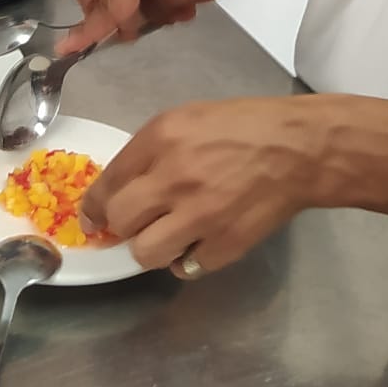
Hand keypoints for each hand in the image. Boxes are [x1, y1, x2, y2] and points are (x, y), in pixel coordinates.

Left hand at [79, 94, 387, 273]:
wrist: (296, 149)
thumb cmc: (241, 126)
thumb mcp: (186, 119)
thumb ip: (150, 150)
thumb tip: (121, 187)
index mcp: (161, 138)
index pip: (108, 184)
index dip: (93, 207)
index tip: (91, 219)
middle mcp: (174, 177)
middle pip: (120, 222)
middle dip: (120, 227)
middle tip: (132, 225)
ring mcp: (199, 216)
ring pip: (146, 254)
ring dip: (151, 248)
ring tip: (167, 236)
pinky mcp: (223, 245)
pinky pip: (186, 267)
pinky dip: (188, 259)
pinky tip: (200, 240)